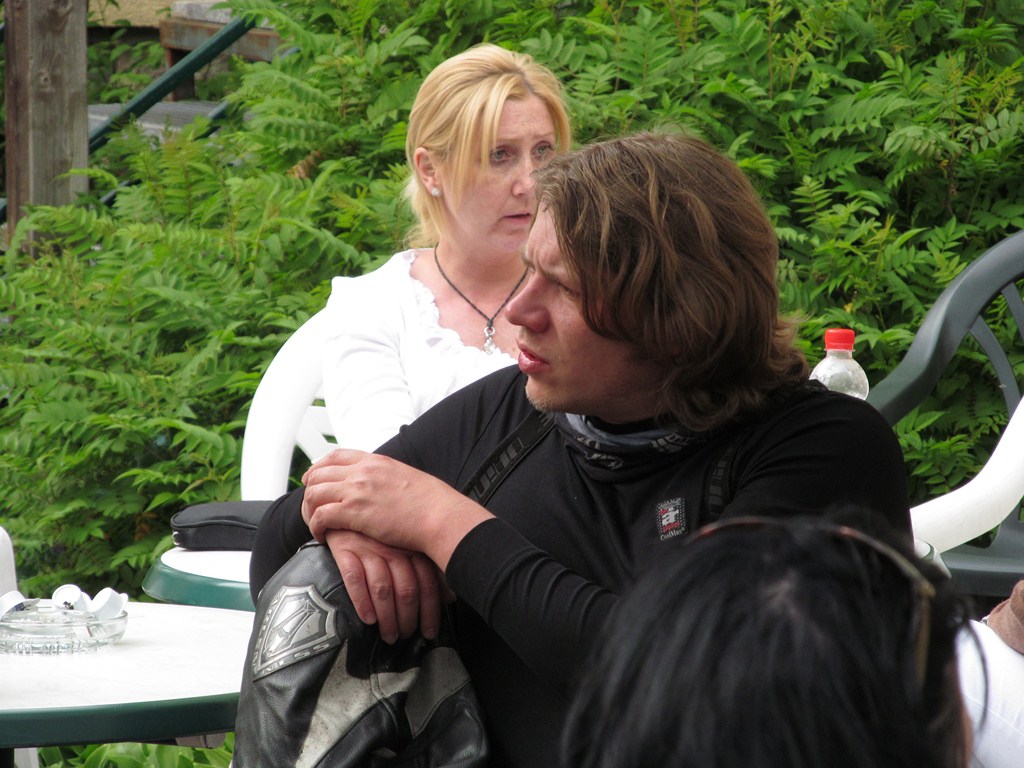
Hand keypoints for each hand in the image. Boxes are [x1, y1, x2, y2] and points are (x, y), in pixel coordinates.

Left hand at [301, 449, 492, 569]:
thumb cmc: (431, 503)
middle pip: (319, 473)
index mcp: (376, 461)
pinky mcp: (353, 513)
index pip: (336, 456)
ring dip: (309, 509)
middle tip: (310, 505)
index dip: (319, 467)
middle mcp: (362, 471)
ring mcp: (356, 490)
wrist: (439, 516)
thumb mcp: (406, 477)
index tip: (314, 478)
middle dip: (310, 489)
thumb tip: (383, 485)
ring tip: (315, 522)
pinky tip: (321, 535)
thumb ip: (387, 477)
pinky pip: (320, 516)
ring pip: (314, 493)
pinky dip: (315, 526)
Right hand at [325, 529, 453, 643]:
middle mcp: (393, 548)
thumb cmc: (380, 531)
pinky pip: (354, 578)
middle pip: (406, 589)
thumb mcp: (407, 544)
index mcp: (412, 546)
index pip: (427, 583)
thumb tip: (450, 597)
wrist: (347, 505)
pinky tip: (368, 618)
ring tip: (389, 635)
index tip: (429, 630)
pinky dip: (362, 601)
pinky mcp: (346, 549)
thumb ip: (429, 568)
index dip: (430, 611)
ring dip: (387, 617)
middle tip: (406, 636)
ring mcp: (369, 548)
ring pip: (383, 588)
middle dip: (407, 619)